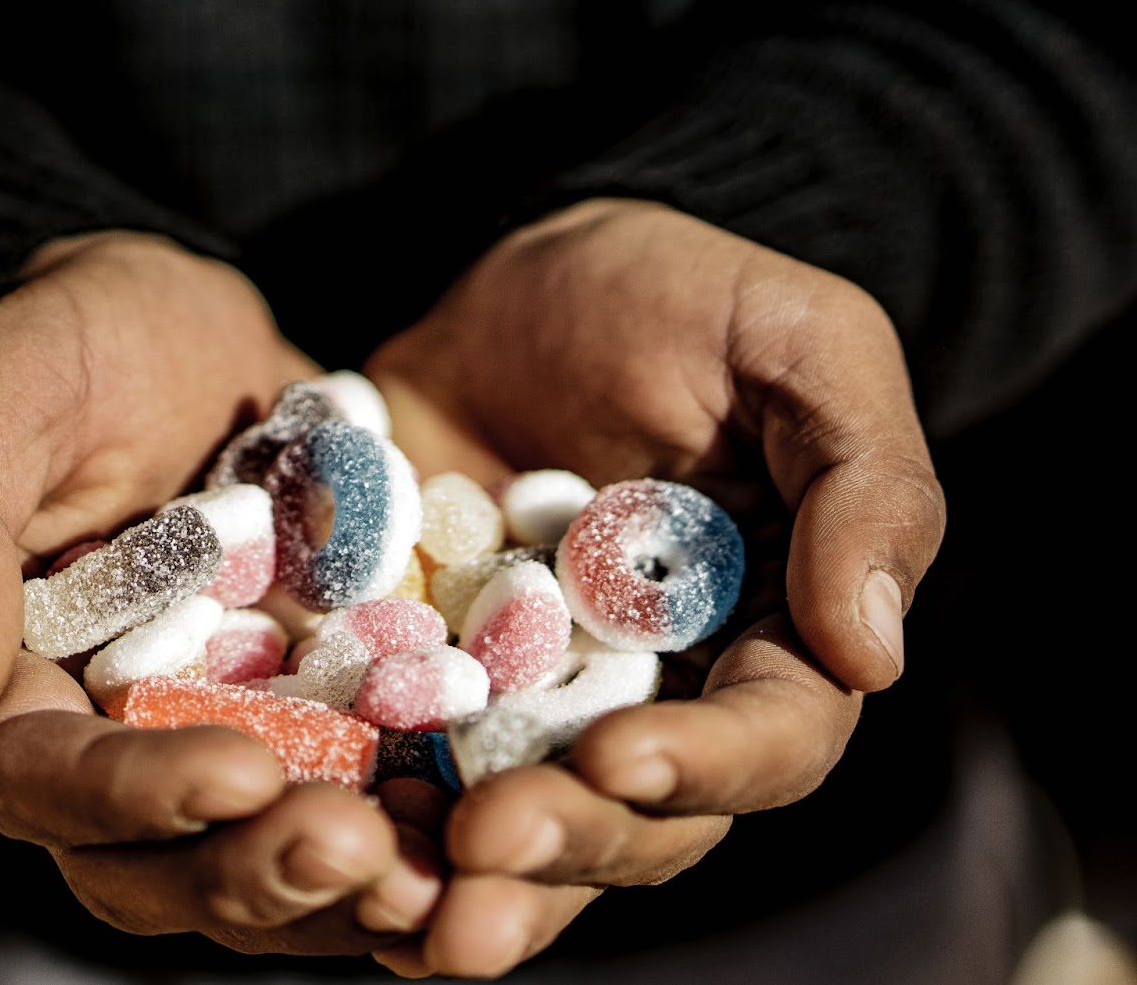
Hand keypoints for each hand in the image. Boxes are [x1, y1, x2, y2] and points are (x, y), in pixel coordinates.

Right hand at [0, 230, 439, 954]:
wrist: (181, 327)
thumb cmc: (70, 339)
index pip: (42, 780)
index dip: (135, 796)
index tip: (242, 777)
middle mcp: (97, 741)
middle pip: (151, 865)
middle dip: (252, 869)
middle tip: (359, 848)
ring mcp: (205, 738)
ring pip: (254, 858)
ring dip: (338, 884)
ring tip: (433, 869)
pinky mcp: (301, 717)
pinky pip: (348, 798)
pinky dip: (408, 825)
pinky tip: (480, 819)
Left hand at [363, 197, 944, 976]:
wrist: (521, 275)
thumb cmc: (684, 296)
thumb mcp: (800, 346)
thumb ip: (864, 487)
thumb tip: (873, 658)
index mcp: (762, 641)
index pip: (766, 740)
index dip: (703, 767)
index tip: (618, 757)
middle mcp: (647, 697)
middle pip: (629, 818)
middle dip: (563, 844)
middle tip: (481, 853)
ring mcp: (523, 697)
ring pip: (509, 818)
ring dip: (455, 876)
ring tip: (396, 905)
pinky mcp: (415, 673)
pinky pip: (389, 756)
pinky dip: (356, 802)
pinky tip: (307, 826)